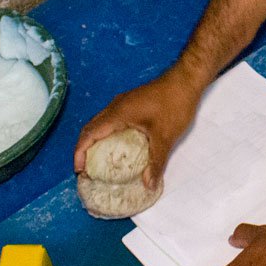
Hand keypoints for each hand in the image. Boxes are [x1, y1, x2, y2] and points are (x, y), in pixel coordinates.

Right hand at [73, 68, 201, 188]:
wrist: (186, 80)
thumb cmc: (175, 105)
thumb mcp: (165, 137)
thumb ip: (156, 162)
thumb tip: (149, 186)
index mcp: (118, 113)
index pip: (89, 134)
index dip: (79, 153)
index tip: (79, 171)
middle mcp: (115, 106)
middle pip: (90, 128)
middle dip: (83, 149)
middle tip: (86, 169)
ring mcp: (123, 103)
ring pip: (100, 123)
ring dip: (94, 141)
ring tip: (97, 161)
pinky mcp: (131, 103)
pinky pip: (111, 120)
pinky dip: (106, 134)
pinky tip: (117, 147)